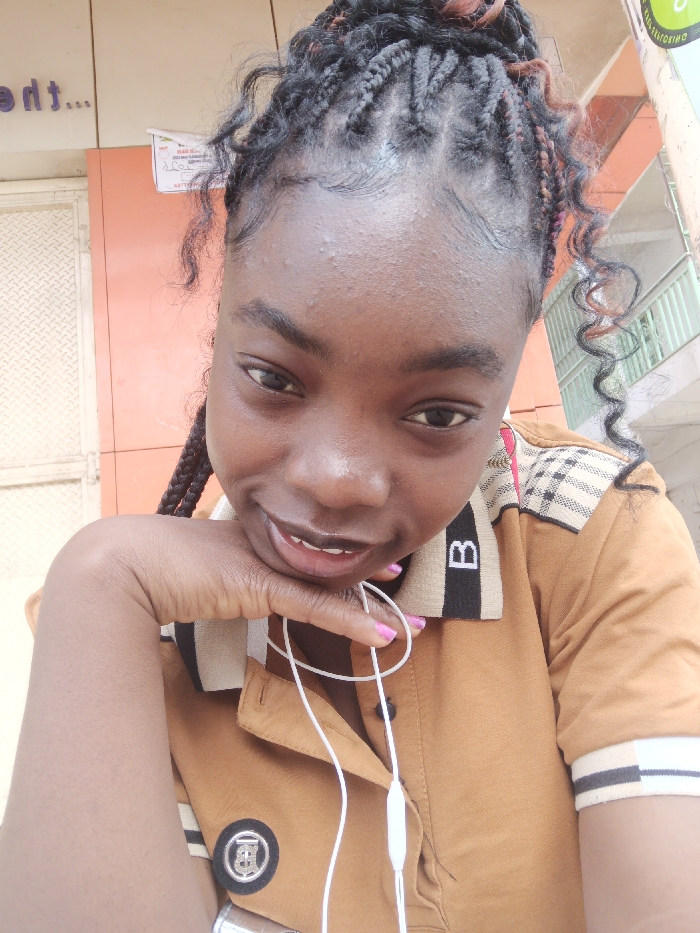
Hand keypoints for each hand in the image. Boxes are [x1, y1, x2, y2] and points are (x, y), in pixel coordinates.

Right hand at [62, 514, 410, 646]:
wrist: (122, 566)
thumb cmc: (147, 569)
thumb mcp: (195, 573)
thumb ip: (219, 577)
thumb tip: (226, 589)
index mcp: (252, 542)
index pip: (307, 553)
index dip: (342, 562)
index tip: (371, 568)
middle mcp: (267, 547)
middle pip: (329, 566)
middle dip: (370, 579)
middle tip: (403, 583)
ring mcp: (267, 563)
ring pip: (332, 587)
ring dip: (373, 610)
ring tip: (410, 623)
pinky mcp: (263, 585)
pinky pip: (318, 607)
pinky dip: (352, 624)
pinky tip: (382, 636)